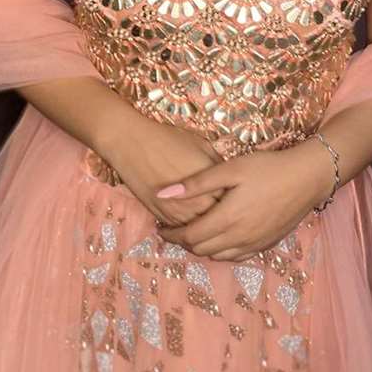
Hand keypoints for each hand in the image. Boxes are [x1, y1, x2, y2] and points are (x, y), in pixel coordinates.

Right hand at [100, 119, 227, 226]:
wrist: (132, 143)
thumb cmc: (168, 140)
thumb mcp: (203, 147)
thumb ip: (219, 167)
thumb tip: (229, 180)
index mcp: (212, 186)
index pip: (233, 204)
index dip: (237, 203)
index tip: (239, 200)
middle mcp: (197, 204)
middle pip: (218, 222)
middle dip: (223, 220)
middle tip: (228, 217)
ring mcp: (178, 213)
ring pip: (199, 232)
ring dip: (205, 229)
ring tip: (212, 225)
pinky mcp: (162, 217)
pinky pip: (180, 230)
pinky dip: (187, 229)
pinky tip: (191, 221)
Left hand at [153, 139, 335, 259]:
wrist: (307, 178)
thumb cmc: (267, 168)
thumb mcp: (230, 169)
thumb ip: (195, 184)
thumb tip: (162, 193)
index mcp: (227, 219)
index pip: (189, 237)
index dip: (170, 235)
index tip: (160, 227)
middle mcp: (240, 238)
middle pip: (201, 249)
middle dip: (183, 242)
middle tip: (174, 228)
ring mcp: (254, 244)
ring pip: (218, 256)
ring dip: (202, 247)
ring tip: (194, 231)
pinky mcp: (266, 245)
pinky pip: (237, 257)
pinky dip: (222, 251)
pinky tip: (220, 238)